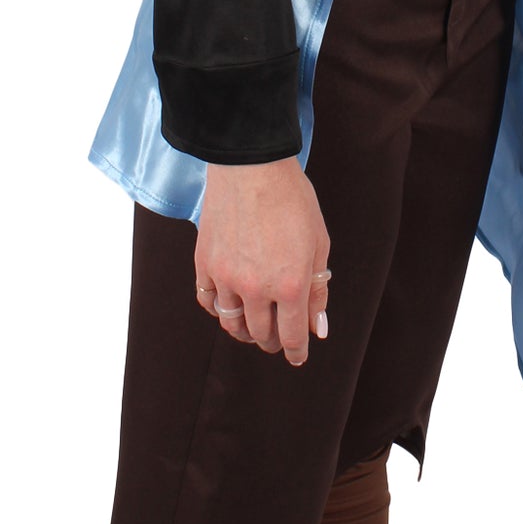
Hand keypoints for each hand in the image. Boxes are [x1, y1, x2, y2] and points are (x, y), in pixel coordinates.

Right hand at [194, 157, 333, 365]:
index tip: (298, 357)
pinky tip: (230, 306)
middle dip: (273, 341)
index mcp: (289, 285)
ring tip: (254, 330)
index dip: (297, 351)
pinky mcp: (204, 264)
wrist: (251, 166)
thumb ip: (317, 289)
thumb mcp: (318, 244)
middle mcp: (255, 288)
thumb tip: (318, 327)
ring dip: (245, 332)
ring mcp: (225, 277)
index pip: (292, 335)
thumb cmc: (292, 200)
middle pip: (261, 334)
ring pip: (232, 324)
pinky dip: (220, 310)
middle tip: (279, 339)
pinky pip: (209, 301)